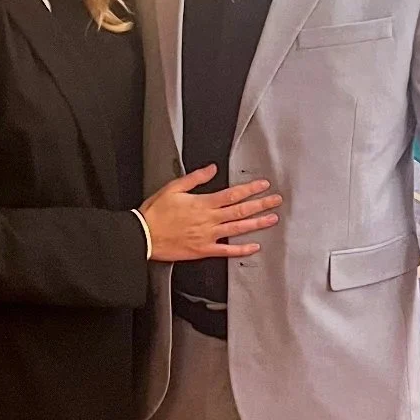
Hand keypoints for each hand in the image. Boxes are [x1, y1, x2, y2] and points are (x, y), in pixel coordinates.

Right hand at [142, 165, 280, 261]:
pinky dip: (241, 250)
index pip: (232, 194)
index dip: (250, 189)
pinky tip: (254, 247)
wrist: (143, 235)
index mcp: (203, 203)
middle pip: (240, 211)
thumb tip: (212, 168)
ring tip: (272, 219)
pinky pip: (226, 251)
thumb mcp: (173, 188)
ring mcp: (208, 236)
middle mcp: (209, 220)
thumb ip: (195, 178)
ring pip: (238, 229)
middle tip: (276, 201)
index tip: (263, 185)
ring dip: (257, 224)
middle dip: (260, 204)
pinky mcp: (203, 250)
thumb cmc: (155, 213)